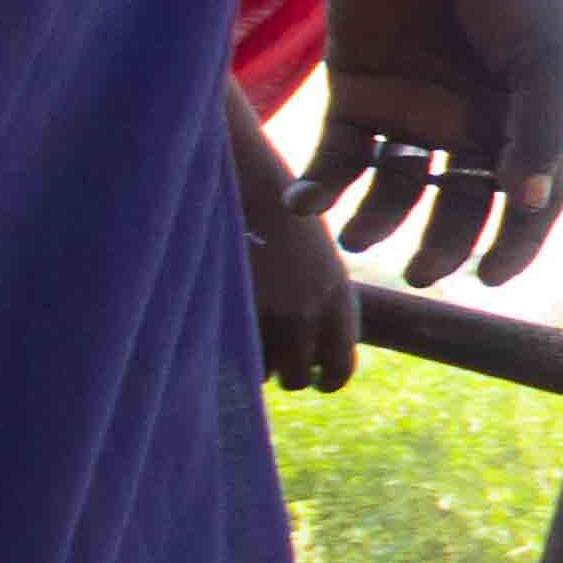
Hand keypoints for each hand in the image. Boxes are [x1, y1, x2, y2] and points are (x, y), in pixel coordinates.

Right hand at [237, 151, 359, 392]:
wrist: (241, 182)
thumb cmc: (279, 218)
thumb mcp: (316, 262)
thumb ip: (318, 307)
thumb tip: (308, 361)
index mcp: (336, 300)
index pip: (340, 367)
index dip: (327, 379)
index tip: (316, 381)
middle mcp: (305, 315)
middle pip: (296, 378)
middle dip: (283, 370)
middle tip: (269, 348)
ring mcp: (261, 317)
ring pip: (258, 372)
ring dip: (252, 360)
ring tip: (243, 327)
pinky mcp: (226, 314)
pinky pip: (226, 357)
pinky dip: (224, 350)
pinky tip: (222, 324)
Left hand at [298, 0, 562, 286]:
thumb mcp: (544, 52)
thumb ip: (540, 128)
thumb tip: (531, 203)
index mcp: (526, 117)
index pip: (529, 199)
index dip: (516, 242)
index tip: (489, 276)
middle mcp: (470, 123)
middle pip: (459, 204)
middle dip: (442, 244)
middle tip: (423, 271)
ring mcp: (411, 109)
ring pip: (395, 190)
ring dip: (377, 222)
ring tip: (361, 239)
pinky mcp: (355, 92)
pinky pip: (337, 155)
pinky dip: (319, 185)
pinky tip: (307, 202)